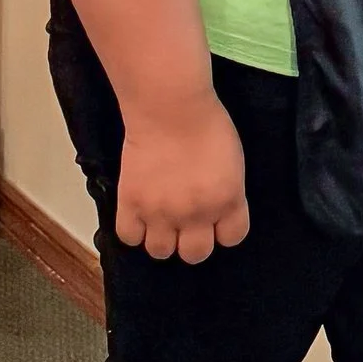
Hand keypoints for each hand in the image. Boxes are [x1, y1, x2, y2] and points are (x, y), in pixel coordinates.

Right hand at [116, 95, 249, 261]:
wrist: (169, 107)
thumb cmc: (208, 123)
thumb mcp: (233, 162)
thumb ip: (226, 193)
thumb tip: (216, 209)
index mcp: (228, 201)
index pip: (232, 239)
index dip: (223, 230)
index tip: (215, 219)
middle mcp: (196, 214)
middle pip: (195, 254)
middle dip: (191, 240)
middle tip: (185, 221)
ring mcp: (161, 212)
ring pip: (160, 251)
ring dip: (161, 238)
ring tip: (159, 219)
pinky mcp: (131, 204)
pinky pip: (129, 237)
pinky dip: (134, 229)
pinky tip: (138, 214)